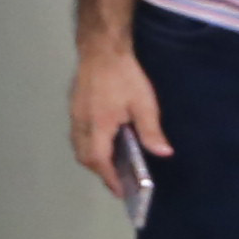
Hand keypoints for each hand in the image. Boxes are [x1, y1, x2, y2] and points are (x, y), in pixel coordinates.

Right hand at [69, 45, 168, 197]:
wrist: (101, 48)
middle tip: (118, 178)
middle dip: (99, 170)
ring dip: (93, 157)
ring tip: (112, 161)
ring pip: (78, 145)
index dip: (109, 177)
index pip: (99, 160)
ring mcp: (75, 113)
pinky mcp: (74, 106)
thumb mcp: (144, 103)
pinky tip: (104, 139)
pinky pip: (78, 133)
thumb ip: (151, 130)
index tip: (120, 191)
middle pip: (84, 156)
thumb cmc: (124, 76)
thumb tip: (164, 153)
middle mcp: (82, 122)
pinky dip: (89, 144)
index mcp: (98, 125)